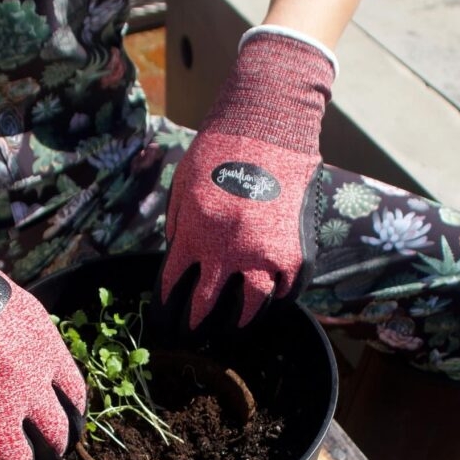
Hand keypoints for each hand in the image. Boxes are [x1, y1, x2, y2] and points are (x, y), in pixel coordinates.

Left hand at [158, 26, 335, 329]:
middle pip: (207, 305)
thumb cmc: (220, 149)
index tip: (164, 318)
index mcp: (196, 234)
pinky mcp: (295, 250)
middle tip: (191, 334)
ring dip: (239, 322)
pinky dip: (277, 296)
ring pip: (252, 306)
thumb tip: (181, 258)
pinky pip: (286, 288)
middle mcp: (229, 251)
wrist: (269, 124)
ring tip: (232, 329)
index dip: (165, 307)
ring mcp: (266, 254)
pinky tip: (268, 300)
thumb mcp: (184, 187)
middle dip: (194, 324)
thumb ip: (181, 227)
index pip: (173, 285)